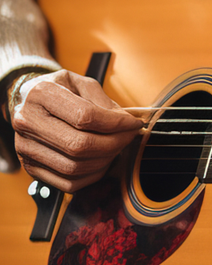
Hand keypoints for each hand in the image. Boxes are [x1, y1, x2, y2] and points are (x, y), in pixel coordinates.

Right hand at [9, 70, 143, 192]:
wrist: (27, 100)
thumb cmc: (59, 90)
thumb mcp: (81, 82)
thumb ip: (102, 100)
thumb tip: (124, 122)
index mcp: (41, 94)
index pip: (85, 116)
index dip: (116, 123)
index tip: (134, 123)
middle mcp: (27, 121)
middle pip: (79, 145)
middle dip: (114, 143)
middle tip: (129, 136)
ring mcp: (25, 147)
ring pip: (74, 167)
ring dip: (105, 160)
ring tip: (117, 146)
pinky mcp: (29, 166)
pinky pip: (67, 183)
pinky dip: (92, 176)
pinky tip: (102, 161)